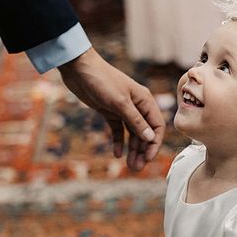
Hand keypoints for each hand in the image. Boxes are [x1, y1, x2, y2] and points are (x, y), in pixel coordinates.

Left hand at [59, 47, 164, 169]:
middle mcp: (137, 106)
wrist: (79, 68)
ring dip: (132, 149)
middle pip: (145, 132)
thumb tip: (150, 138)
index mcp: (144, 100)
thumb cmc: (102, 80)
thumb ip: (135, 121)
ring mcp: (123, 109)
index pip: (157, 126)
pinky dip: (119, 142)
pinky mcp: (110, 112)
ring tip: (129, 165)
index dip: (154, 143)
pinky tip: (117, 154)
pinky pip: (118, 130)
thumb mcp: (120, 103)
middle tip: (136, 168)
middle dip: (142, 150)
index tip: (148, 158)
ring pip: (132, 133)